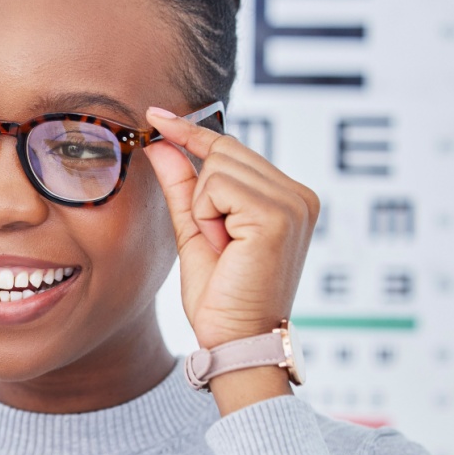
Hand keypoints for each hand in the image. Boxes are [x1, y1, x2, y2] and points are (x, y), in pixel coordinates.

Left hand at [143, 108, 318, 349]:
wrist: (234, 339)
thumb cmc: (220, 296)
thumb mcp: (194, 231)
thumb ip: (182, 186)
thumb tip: (160, 142)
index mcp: (287, 197)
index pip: (232, 148)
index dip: (191, 131)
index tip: (155, 114)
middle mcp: (298, 194)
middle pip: (223, 152)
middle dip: (202, 195)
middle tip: (217, 242)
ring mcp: (294, 201)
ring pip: (217, 168)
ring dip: (204, 210)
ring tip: (225, 248)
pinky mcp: (280, 213)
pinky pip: (218, 187)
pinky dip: (208, 216)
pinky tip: (226, 246)